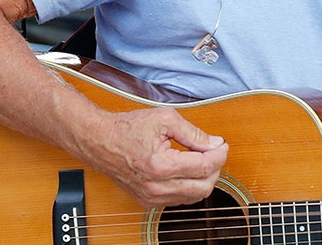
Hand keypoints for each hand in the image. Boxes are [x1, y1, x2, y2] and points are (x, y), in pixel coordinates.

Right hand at [83, 106, 228, 206]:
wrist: (99, 141)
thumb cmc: (127, 128)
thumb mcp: (164, 119)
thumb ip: (193, 133)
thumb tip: (214, 143)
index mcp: (160, 166)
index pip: (204, 167)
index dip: (219, 155)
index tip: (222, 144)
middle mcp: (156, 187)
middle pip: (204, 186)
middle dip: (215, 168)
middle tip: (215, 151)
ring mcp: (151, 197)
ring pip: (194, 196)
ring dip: (204, 178)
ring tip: (202, 158)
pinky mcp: (148, 201)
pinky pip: (180, 199)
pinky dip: (190, 186)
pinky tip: (188, 169)